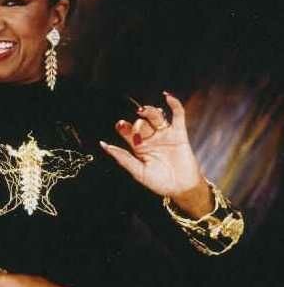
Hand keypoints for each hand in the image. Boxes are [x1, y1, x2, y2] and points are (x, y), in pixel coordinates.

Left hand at [101, 92, 212, 216]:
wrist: (181, 189)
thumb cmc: (159, 183)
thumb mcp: (138, 172)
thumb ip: (123, 158)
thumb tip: (104, 146)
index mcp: (138, 147)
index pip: (128, 132)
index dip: (123, 127)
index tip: (120, 124)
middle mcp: (150, 138)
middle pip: (141, 122)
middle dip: (138, 122)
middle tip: (137, 126)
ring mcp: (164, 135)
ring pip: (155, 117)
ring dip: (149, 111)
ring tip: (144, 110)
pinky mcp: (179, 134)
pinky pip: (177, 116)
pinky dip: (174, 105)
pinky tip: (168, 97)